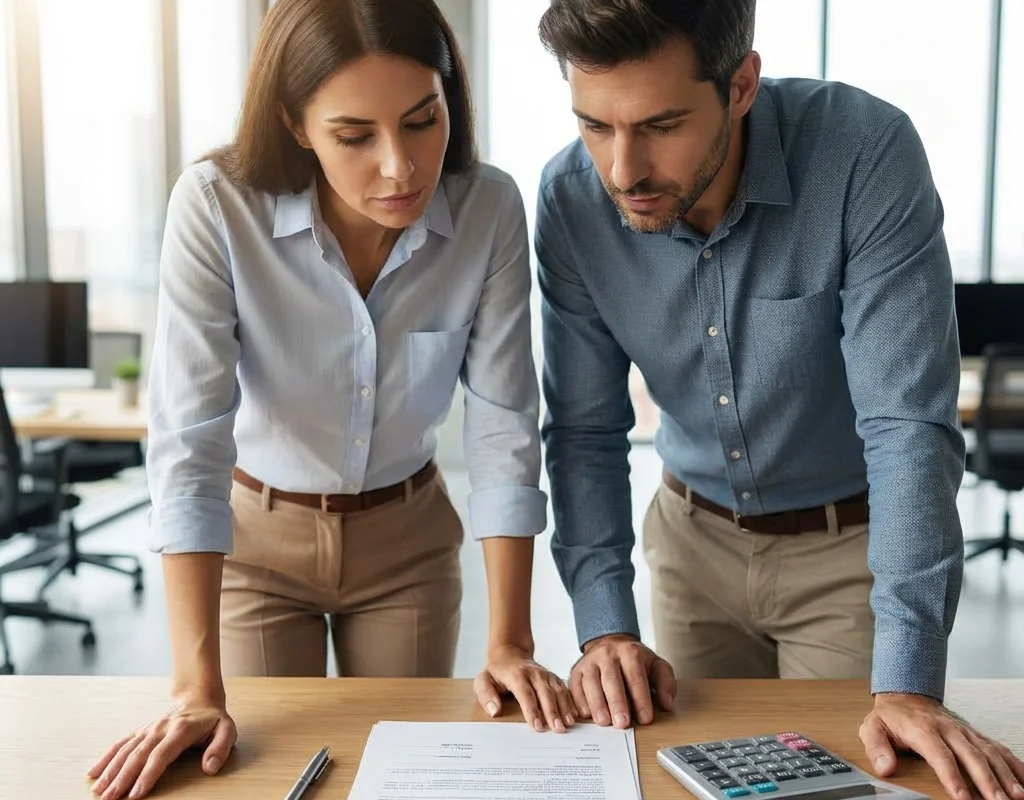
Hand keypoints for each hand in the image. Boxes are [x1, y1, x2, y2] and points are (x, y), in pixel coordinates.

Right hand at [87, 690, 236, 799]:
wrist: (199, 699)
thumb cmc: (213, 720)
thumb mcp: (227, 730)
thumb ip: (221, 748)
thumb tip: (210, 768)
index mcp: (180, 730)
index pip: (161, 755)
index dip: (148, 774)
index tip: (136, 794)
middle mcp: (160, 728)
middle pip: (138, 755)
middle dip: (123, 778)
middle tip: (110, 799)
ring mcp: (147, 729)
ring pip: (125, 750)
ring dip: (110, 771)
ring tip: (99, 791)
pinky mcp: (140, 731)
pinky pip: (120, 744)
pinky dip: (106, 758)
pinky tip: (93, 772)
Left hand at [474, 645, 576, 731]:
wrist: (510, 653)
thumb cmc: (497, 672)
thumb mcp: (483, 680)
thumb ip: (486, 695)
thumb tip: (494, 710)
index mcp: (516, 674)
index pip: (525, 693)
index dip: (532, 710)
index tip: (537, 725)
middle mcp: (534, 673)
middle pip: (545, 693)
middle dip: (552, 711)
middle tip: (557, 729)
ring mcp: (546, 675)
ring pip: (558, 690)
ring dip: (564, 707)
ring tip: (568, 723)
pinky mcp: (554, 678)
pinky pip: (564, 689)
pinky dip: (571, 701)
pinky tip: (574, 714)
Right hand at [570, 634, 675, 728]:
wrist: (610, 643)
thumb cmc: (635, 661)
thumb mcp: (656, 666)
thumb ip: (665, 683)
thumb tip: (667, 704)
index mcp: (630, 652)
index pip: (636, 677)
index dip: (641, 699)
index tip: (645, 718)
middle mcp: (608, 654)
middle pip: (611, 679)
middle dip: (617, 702)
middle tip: (622, 723)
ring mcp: (590, 661)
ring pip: (590, 682)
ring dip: (597, 703)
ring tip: (604, 721)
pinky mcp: (576, 670)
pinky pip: (575, 686)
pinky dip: (579, 700)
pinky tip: (586, 714)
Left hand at [861, 693, 1023, 799]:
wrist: (906, 693)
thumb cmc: (891, 716)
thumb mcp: (872, 727)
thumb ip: (876, 747)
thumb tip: (885, 768)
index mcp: (923, 729)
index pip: (940, 755)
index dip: (952, 777)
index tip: (962, 797)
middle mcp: (949, 729)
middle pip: (972, 756)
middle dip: (987, 781)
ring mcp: (965, 731)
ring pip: (989, 753)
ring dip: (1006, 775)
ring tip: (1018, 796)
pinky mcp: (975, 734)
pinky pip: (997, 748)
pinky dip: (1014, 763)